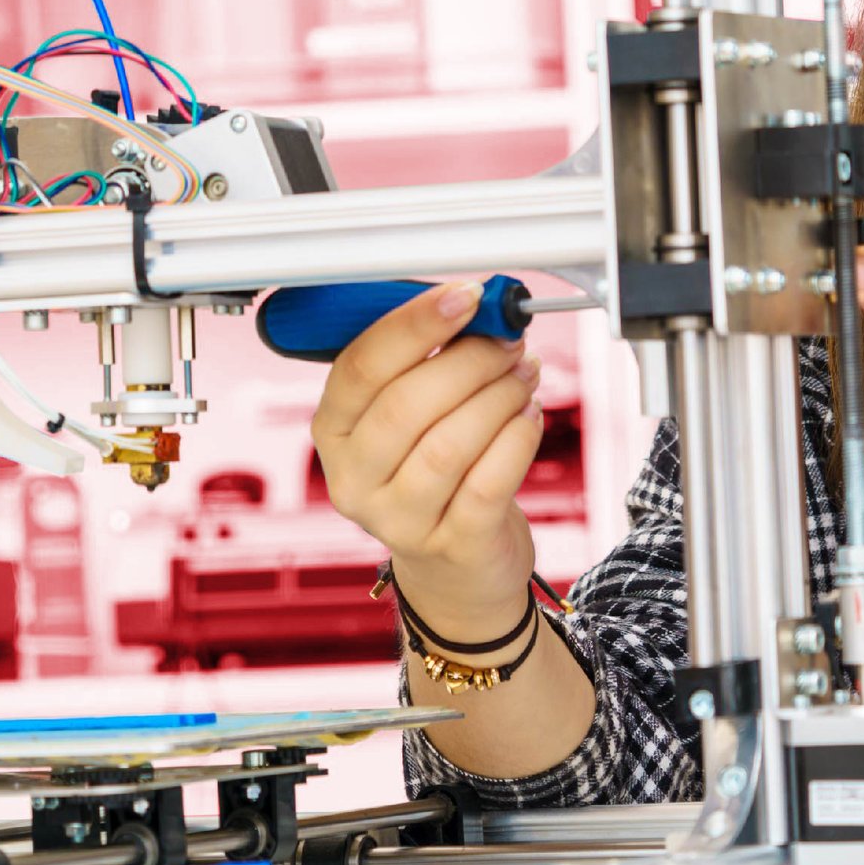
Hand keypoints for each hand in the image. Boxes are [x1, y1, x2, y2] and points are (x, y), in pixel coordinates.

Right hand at [308, 281, 545, 638]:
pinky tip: (529, 417)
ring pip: (448, 445)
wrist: (456, 568)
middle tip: (508, 340)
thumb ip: (427, 363)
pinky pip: (486, 485)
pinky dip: (515, 441)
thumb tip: (477, 308)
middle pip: (406, 405)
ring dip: (497, 396)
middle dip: (469, 360)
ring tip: (523, 374)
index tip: (465, 297)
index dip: (414, 324)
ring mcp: (397, 520)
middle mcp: (353, 480)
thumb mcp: (412, 418)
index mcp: (334, 432)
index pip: (360, 368)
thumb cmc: (436, 474)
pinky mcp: (449, 546)